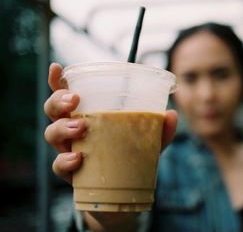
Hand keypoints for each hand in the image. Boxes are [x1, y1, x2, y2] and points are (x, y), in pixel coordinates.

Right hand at [43, 62, 177, 183]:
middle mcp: (73, 130)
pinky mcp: (70, 174)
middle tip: (74, 100)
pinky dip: (65, 161)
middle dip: (58, 101)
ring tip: (81, 127)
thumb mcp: (149, 142)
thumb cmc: (131, 157)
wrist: (124, 194)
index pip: (67, 94)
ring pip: (51, 134)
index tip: (56, 67)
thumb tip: (171, 114)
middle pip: (53, 110)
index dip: (57, 80)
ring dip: (62, 128)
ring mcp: (69, 151)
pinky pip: (58, 166)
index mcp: (87, 115)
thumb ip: (160, 129)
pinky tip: (78, 159)